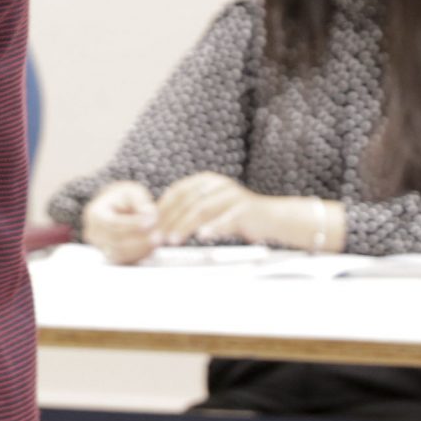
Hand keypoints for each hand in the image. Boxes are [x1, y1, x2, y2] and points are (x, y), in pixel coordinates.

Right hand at [80, 180, 158, 264]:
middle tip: (160, 234)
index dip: (133, 224)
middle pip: (116, 242)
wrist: (120, 209)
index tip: (152, 220)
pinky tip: (154, 247)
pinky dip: (140, 256)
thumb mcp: (133, 192)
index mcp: (94, 214)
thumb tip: (149, 214)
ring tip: (159, 240)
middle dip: (139, 239)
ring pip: (121, 254)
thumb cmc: (127, 199)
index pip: (113, 223)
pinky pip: (125, 261)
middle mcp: (93, 233)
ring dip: (141, 249)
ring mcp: (100, 247)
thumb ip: (141, 201)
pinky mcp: (111, 257)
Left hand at [152, 172, 284, 247]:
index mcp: (206, 180)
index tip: (149, 225)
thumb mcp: (210, 209)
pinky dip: (213, 227)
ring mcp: (232, 195)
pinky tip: (201, 236)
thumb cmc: (236, 216)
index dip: (162, 208)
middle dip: (168, 220)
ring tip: (172, 239)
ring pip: (202, 209)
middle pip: (186, 201)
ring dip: (184, 226)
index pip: (177, 192)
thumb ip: (188, 211)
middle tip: (155, 237)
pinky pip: (226, 218)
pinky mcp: (245, 209)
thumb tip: (159, 222)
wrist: (272, 218)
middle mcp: (218, 183)